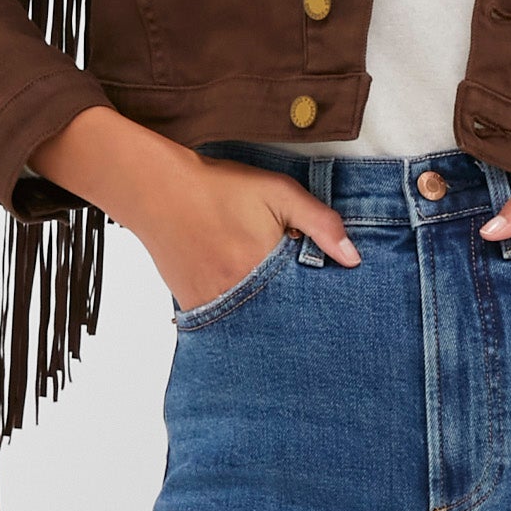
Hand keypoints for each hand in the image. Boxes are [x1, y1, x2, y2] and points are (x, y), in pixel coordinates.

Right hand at [27, 108, 359, 309]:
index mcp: (263, 267)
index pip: (306, 299)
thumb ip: (320, 223)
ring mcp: (212, 303)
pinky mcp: (193, 307)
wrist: (157, 190)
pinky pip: (225, 322)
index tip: (333, 303)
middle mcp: (237, 293)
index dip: (320, 298)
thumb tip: (353, 259)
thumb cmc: (217, 187)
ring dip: (267, 315)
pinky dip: (240, 316)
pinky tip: (245, 297)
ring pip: (253, 323)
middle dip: (295, 313)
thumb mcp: (277, 192)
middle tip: (305, 306)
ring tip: (273, 300)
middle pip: (280, 317)